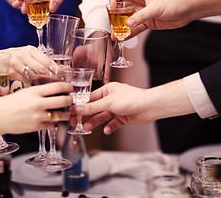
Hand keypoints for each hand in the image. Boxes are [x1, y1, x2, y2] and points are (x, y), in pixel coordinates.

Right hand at [0, 46, 56, 83]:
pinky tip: (37, 88)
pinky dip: (33, 85)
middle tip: (58, 83)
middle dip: (51, 77)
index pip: (47, 60)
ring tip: (50, 87)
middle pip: (42, 69)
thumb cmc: (14, 57)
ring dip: (43, 82)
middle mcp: (24, 55)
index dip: (56, 68)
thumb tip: (55, 69)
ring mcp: (17, 64)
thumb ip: (38, 59)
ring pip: (34, 76)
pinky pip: (26, 81)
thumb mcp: (26, 53)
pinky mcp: (12, 73)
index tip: (62, 74)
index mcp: (30, 50)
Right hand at [0, 82, 73, 133]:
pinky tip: (52, 120)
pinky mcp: (37, 127)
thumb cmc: (6, 104)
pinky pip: (52, 125)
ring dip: (65, 114)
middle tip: (70, 100)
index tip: (71, 88)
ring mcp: (38, 116)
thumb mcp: (22, 92)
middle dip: (70, 100)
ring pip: (61, 115)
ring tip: (65, 112)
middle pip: (63, 100)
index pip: (58, 87)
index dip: (68, 87)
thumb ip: (36, 92)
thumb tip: (50, 90)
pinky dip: (53, 123)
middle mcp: (38, 103)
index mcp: (34, 92)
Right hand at [74, 80, 195, 134]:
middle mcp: (111, 99)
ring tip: (87, 128)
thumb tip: (77, 108)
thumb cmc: (131, 99)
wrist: (149, 106)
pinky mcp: (123, 118)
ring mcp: (117, 108)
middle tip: (75, 122)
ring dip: (95, 122)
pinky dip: (109, 127)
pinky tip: (107, 130)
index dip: (80, 105)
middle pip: (95, 108)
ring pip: (102, 117)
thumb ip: (92, 107)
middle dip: (86, 116)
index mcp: (107, 90)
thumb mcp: (108, 103)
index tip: (71, 112)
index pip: (90, 98)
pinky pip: (113, 123)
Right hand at [110, 0, 220, 35]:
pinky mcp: (148, 22)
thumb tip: (128, 23)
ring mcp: (144, 13)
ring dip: (121, 27)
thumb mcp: (155, 8)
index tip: (112, 8)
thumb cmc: (175, 1)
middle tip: (112, 24)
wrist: (188, 9)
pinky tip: (125, 37)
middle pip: (122, 8)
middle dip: (115, 16)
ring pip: (128, 20)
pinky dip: (130, 33)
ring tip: (116, 35)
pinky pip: (136, 28)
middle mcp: (140, 2)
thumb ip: (141, 16)